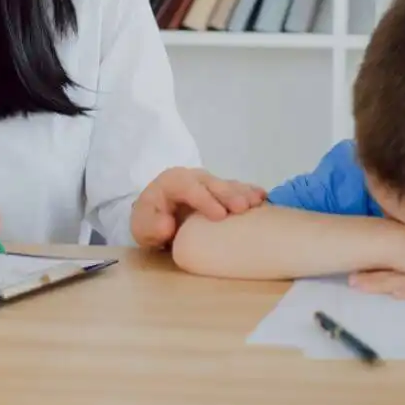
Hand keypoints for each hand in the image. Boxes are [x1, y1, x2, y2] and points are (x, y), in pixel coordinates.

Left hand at [131, 167, 266, 248]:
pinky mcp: (221, 190)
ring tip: (258, 201)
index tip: (220, 215)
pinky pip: (237, 188)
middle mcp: (193, 177)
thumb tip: (167, 225)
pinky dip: (249, 192)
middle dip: (229, 194)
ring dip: (243, 192)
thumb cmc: (151, 221)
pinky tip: (263, 197)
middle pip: (212, 183)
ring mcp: (210, 182)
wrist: (157, 216)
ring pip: (227, 183)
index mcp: (172, 181)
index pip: (189, 187)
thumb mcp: (142, 227)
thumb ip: (150, 226)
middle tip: (243, 208)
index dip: (205, 199)